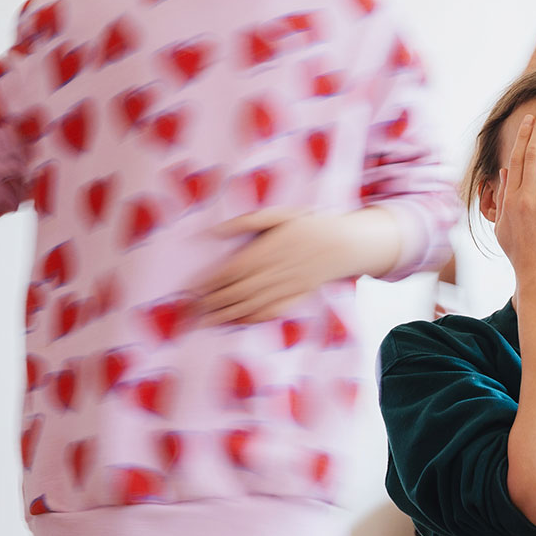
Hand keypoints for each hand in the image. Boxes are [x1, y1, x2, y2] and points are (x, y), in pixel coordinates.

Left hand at [195, 208, 367, 324]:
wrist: (345, 244)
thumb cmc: (308, 225)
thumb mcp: (278, 214)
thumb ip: (246, 222)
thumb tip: (214, 232)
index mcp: (267, 249)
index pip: (232, 270)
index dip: (210, 282)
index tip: (191, 290)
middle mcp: (275, 271)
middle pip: (238, 290)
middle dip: (213, 302)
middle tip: (190, 311)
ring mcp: (287, 287)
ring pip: (252, 303)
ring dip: (227, 314)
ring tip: (206, 321)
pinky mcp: (296, 297)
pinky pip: (272, 311)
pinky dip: (253, 318)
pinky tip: (237, 321)